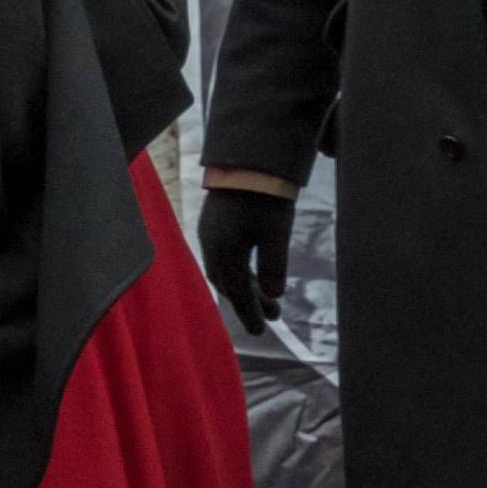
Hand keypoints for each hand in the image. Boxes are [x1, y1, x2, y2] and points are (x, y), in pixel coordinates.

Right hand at [200, 186, 293, 333]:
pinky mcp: (217, 221)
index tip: (261, 331)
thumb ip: (273, 266)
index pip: (235, 291)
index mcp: (222, 251)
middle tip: (273, 315)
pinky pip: (225, 254)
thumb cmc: (266, 196)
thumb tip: (274, 295)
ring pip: (227, 268)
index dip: (249, 312)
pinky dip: (241, 268)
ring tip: (271, 299)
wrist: (250, 156)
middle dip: (249, 301)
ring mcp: (211, 231)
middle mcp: (210, 244)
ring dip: (247, 284)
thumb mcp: (276, 233)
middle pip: (229, 282)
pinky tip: (255, 270)